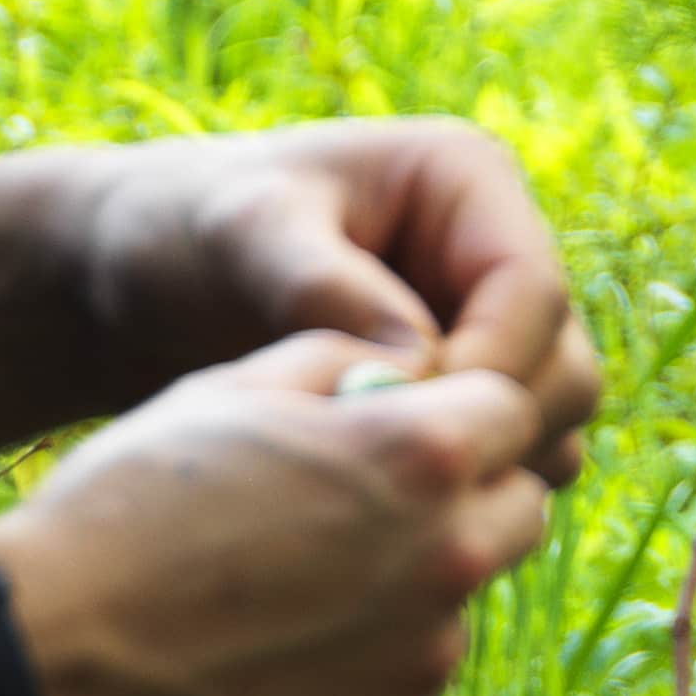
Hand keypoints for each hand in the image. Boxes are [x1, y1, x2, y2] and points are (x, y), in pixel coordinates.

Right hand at [0, 334, 557, 695]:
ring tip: (290, 597)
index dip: (462, 410)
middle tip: (364, 509)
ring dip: (406, 593)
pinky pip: (404, 692)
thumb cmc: (128, 508)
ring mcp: (422, 664)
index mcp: (424, 454)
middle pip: (514, 509)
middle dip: (464, 499)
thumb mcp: (234, 387)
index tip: (411, 425)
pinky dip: (361, 678)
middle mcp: (449, 558)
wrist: (44, 666)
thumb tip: (403, 370)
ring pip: (456, 605)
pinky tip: (271, 666)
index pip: (512, 410)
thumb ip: (347, 360)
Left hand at [70, 126, 600, 482]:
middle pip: (563, 363)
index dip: (486, 371)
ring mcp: (481, 325)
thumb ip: (324, 290)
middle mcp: (494, 252)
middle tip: (394, 485)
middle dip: (493, 428)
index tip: (398, 433)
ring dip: (484, 468)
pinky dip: (459, 490)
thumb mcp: (243, 236)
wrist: (131, 277)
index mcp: (467, 184)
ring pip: (546, 420)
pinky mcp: (453, 389)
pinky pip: (501, 455)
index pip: (533, 291)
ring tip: (380, 503)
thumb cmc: (181, 229)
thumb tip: (417, 366)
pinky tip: (375, 512)